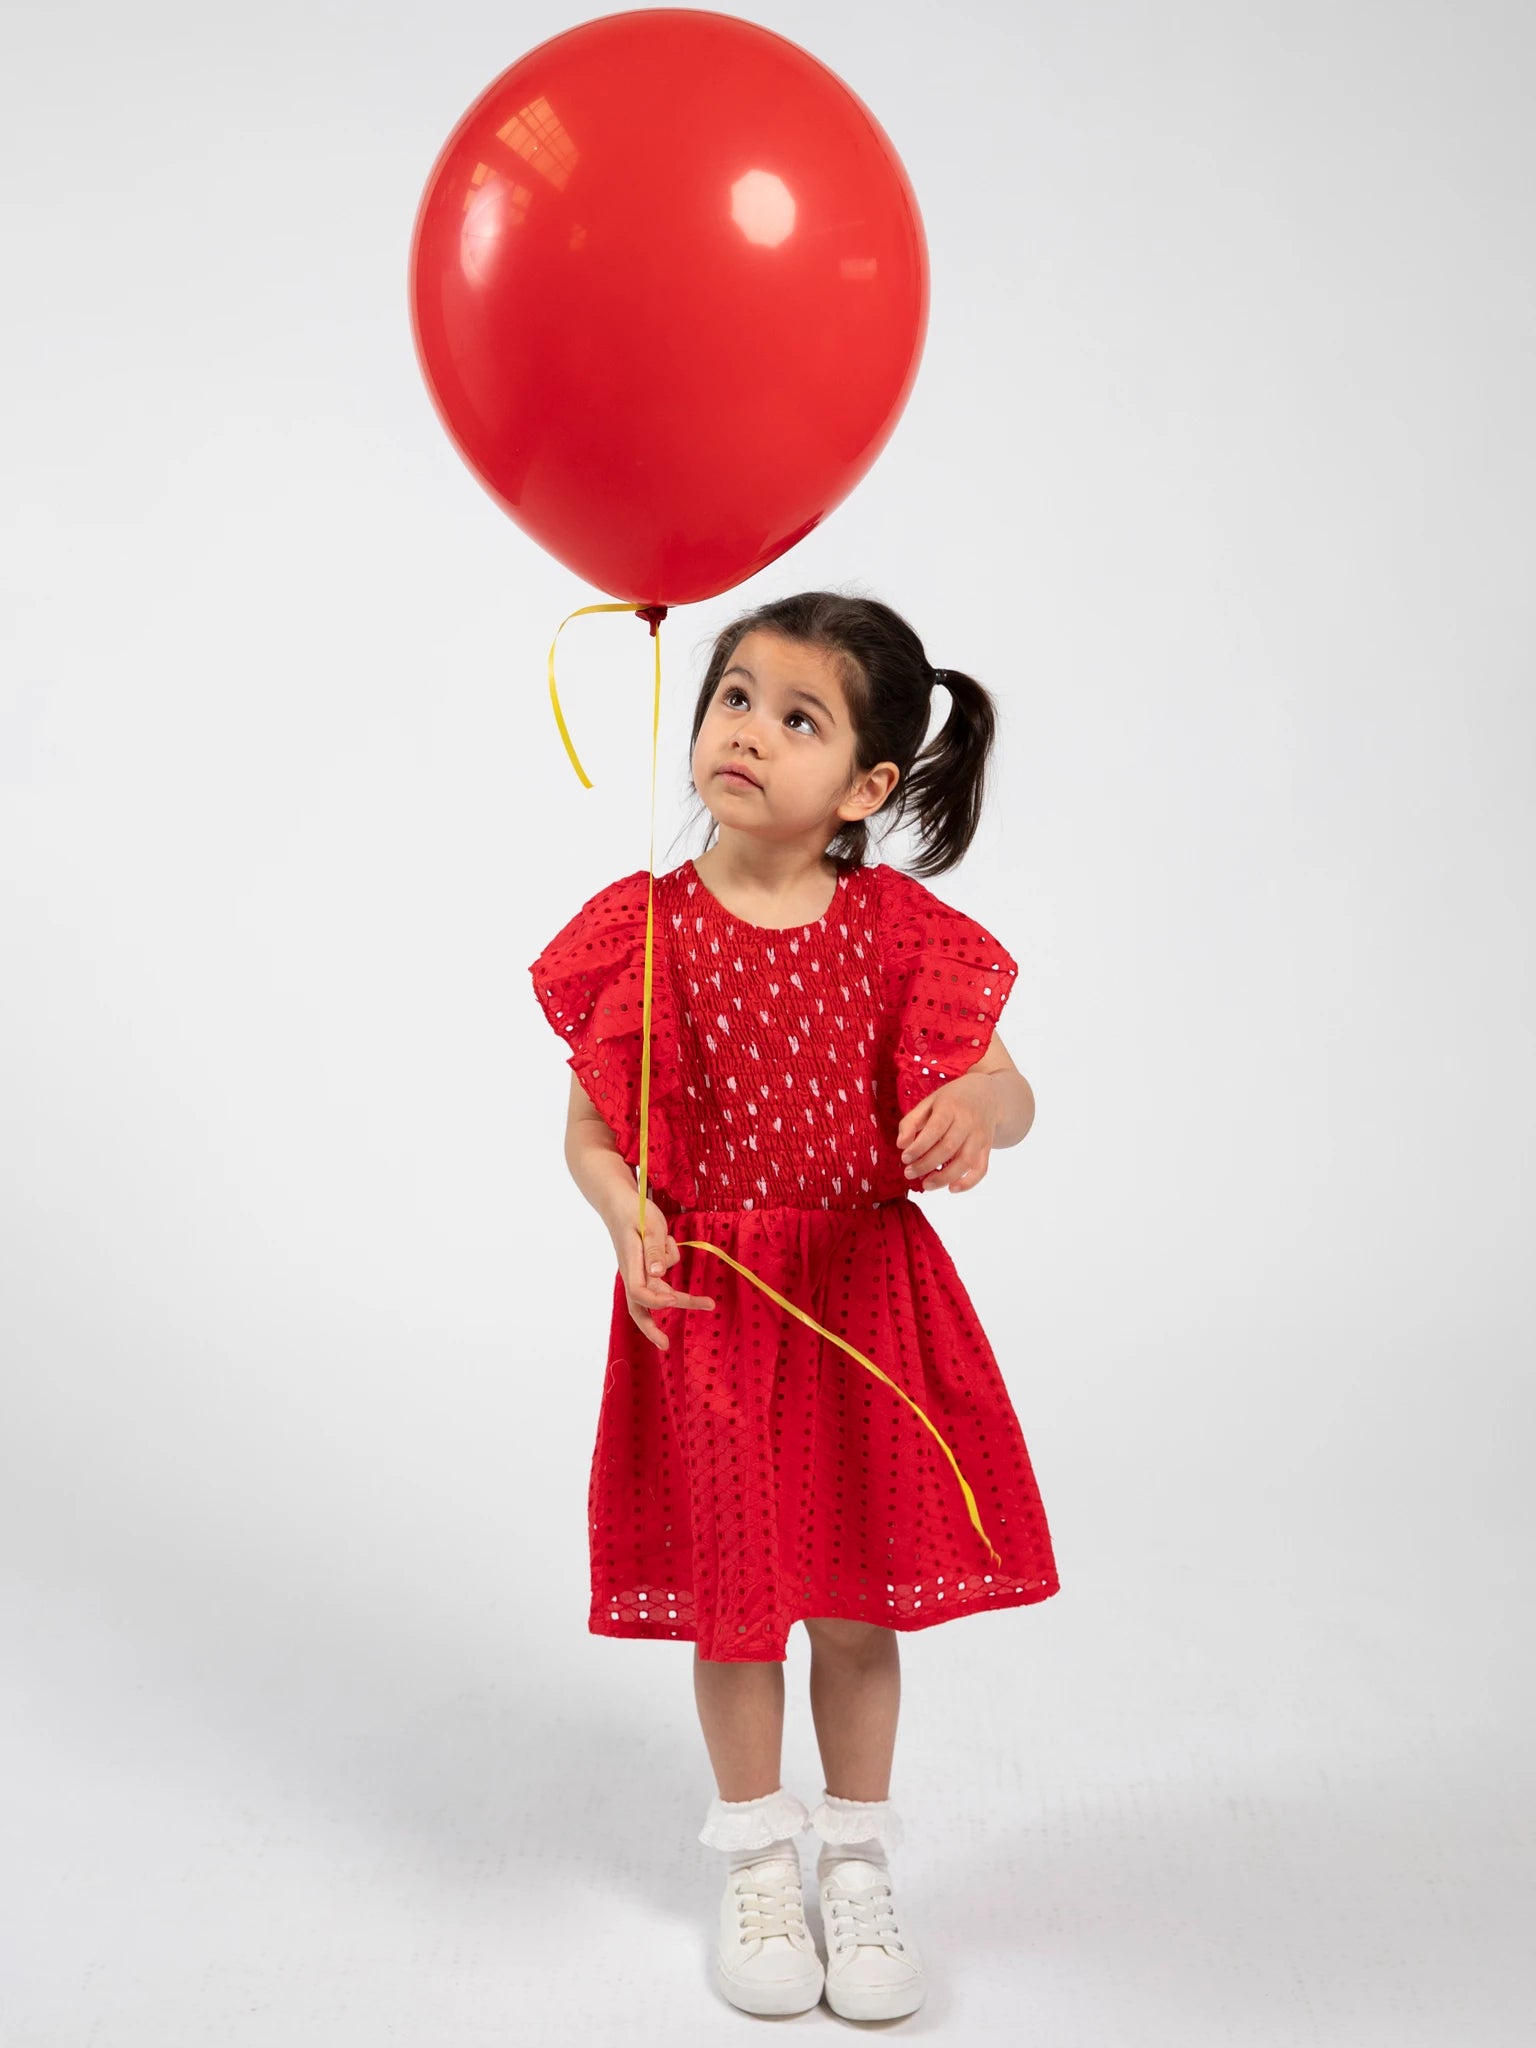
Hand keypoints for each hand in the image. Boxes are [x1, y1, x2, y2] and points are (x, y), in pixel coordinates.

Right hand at [606, 1195, 715, 1350]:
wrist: (619, 1201)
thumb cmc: (635, 1211)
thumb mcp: (650, 1226)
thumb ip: (654, 1250)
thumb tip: (659, 1274)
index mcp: (630, 1264)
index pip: (639, 1292)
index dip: (656, 1301)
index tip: (673, 1300)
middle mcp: (632, 1272)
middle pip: (642, 1305)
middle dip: (652, 1328)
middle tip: (666, 1346)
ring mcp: (638, 1269)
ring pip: (658, 1291)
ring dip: (680, 1296)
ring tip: (708, 1303)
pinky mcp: (646, 1264)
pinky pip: (663, 1270)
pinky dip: (671, 1258)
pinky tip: (667, 1239)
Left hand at [896, 1074, 998, 1194]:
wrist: (988, 1095)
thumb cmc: (952, 1101)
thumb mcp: (929, 1103)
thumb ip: (911, 1122)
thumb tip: (901, 1145)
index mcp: (950, 1107)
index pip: (935, 1129)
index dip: (919, 1147)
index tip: (904, 1158)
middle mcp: (968, 1121)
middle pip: (949, 1148)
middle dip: (926, 1164)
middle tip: (909, 1173)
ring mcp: (980, 1136)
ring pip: (965, 1161)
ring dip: (945, 1177)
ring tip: (926, 1185)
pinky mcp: (987, 1148)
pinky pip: (981, 1169)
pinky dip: (968, 1183)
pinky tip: (951, 1189)